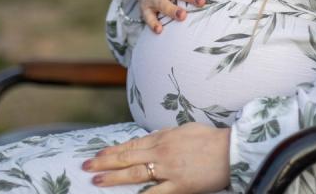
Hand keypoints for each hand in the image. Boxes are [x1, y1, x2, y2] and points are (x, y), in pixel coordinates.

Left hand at [81, 123, 230, 192]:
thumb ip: (164, 135)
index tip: (97, 154)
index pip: (131, 145)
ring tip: (97, 181)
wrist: (230, 150)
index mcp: (162, 138)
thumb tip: (150, 138)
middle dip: (104, 162)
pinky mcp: (179, 186)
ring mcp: (169, 170)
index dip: (112, 150)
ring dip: (114, 178)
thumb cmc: (209, 139)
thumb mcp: (183, 130)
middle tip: (86, 166)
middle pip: (127, 158)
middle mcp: (161, 152)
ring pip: (135, 174)